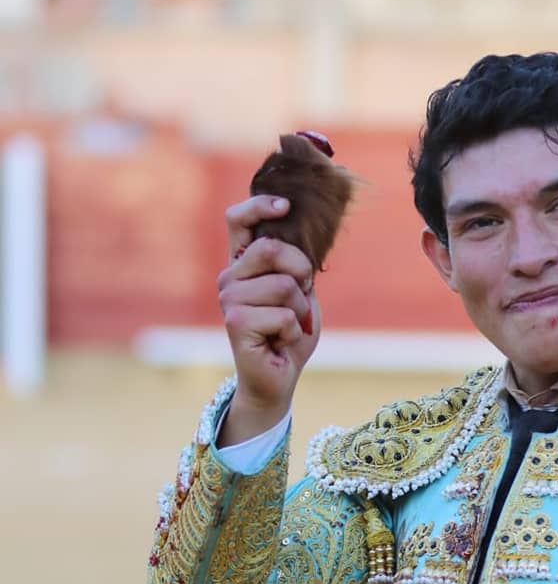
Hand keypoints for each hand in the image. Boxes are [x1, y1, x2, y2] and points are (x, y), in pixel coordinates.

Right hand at [217, 195, 317, 443]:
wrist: (278, 377)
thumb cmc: (289, 334)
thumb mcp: (299, 292)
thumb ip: (295, 265)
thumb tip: (298, 234)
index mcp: (243, 265)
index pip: (237, 220)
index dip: (259, 206)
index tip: (286, 206)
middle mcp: (230, 278)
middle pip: (272, 249)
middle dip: (301, 272)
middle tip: (302, 296)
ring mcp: (229, 300)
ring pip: (283, 285)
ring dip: (300, 309)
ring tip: (288, 326)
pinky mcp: (236, 323)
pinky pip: (285, 315)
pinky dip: (295, 331)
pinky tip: (281, 341)